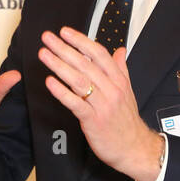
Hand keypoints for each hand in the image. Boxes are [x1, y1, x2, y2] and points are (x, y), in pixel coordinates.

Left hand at [37, 27, 163, 180]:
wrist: (135, 147)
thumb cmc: (126, 120)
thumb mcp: (127, 91)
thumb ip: (121, 69)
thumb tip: (120, 50)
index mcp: (118, 80)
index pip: (99, 54)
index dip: (81, 41)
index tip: (65, 32)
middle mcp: (111, 89)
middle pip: (85, 64)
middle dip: (64, 48)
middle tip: (48, 38)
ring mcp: (102, 105)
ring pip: (79, 80)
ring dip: (59, 65)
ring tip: (44, 54)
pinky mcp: (93, 120)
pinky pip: (75, 103)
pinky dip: (62, 92)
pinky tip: (50, 82)